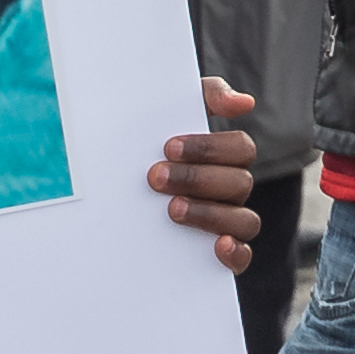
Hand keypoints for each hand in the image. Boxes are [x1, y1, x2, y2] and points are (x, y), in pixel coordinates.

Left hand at [146, 76, 260, 267]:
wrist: (110, 193)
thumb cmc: (148, 146)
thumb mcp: (168, 114)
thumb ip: (206, 96)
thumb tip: (245, 103)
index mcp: (227, 158)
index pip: (240, 148)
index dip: (208, 148)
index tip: (168, 147)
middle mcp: (233, 190)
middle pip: (240, 183)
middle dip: (197, 178)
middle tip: (155, 176)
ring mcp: (229, 223)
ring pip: (244, 220)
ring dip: (210, 213)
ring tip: (172, 209)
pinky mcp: (221, 256)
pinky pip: (244, 257)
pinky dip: (236, 253)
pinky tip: (218, 246)